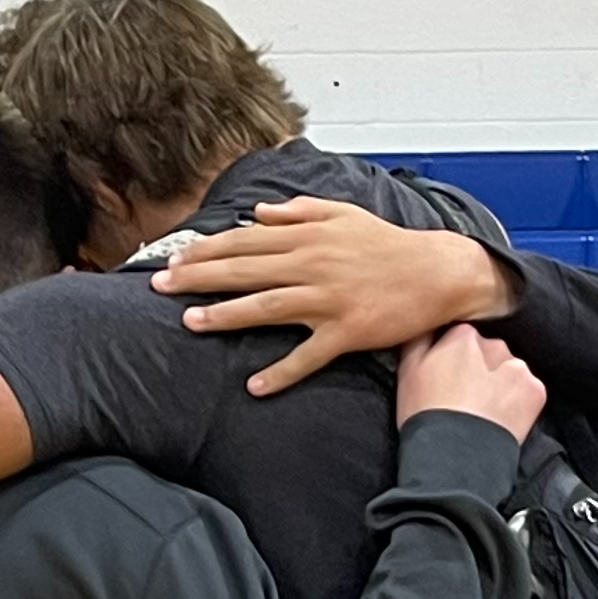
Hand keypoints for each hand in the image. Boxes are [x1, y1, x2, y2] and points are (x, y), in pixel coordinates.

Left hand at [151, 197, 517, 395]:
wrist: (438, 271)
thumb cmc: (388, 244)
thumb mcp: (343, 214)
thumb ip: (298, 211)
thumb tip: (258, 212)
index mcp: (308, 236)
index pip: (245, 240)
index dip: (206, 249)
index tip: (174, 258)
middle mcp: (313, 264)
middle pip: (245, 270)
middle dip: (198, 277)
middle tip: (159, 285)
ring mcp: (329, 300)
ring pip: (267, 306)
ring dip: (226, 315)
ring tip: (190, 323)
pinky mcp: (347, 332)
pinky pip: (309, 356)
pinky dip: (282, 372)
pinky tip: (255, 386)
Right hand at [396, 325, 545, 441]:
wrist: (454, 457)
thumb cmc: (425, 415)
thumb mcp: (406, 372)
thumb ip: (419, 338)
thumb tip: (429, 322)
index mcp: (463, 336)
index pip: (463, 337)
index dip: (455, 359)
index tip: (449, 379)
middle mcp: (494, 344)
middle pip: (490, 352)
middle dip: (482, 370)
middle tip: (467, 399)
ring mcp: (518, 368)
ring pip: (511, 371)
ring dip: (502, 385)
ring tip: (485, 412)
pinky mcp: (535, 392)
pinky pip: (528, 391)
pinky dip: (519, 403)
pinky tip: (501, 419)